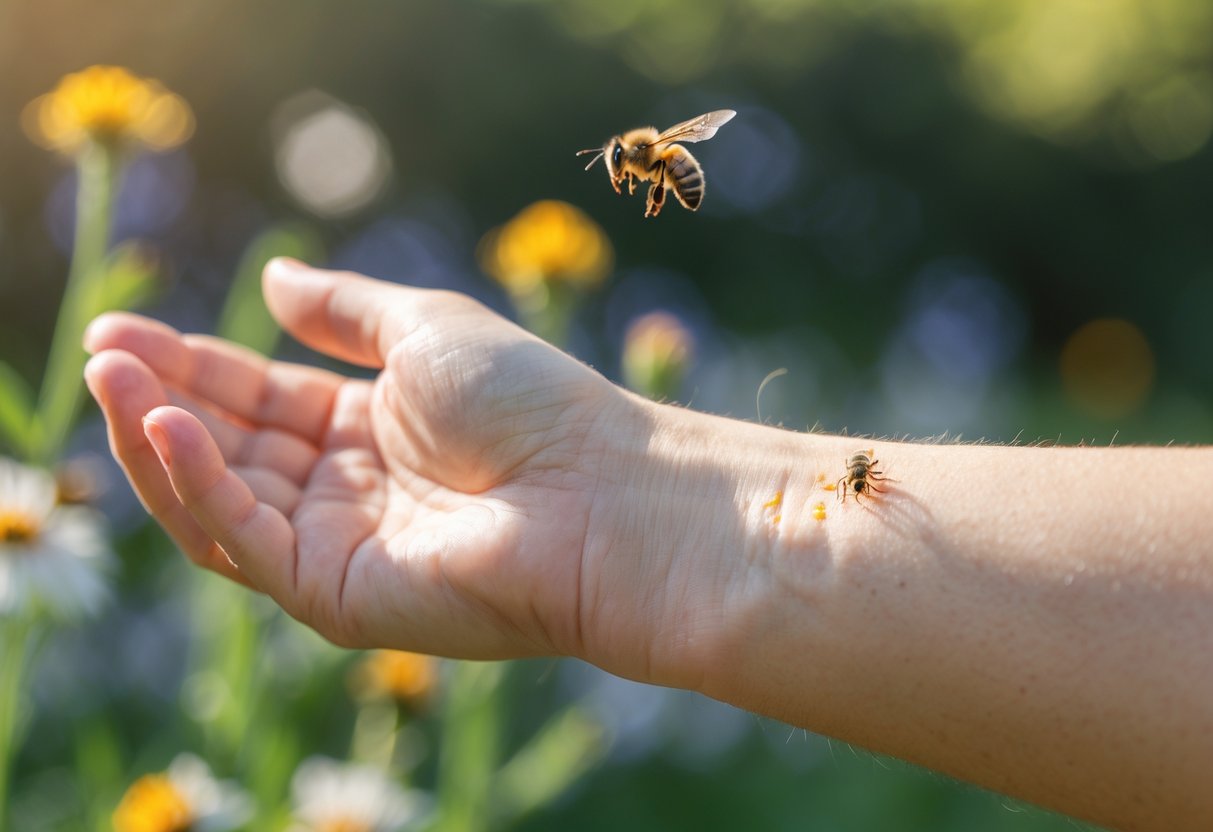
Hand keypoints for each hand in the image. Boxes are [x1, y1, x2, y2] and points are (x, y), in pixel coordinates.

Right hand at [84, 260, 642, 659]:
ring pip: (221, 503)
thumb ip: (346, 311)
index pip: (262, 400)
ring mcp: (340, 550)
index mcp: (373, 432)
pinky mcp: (336, 597)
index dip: (196, 365)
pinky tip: (168, 427)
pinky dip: (202, 487)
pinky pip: (248, 544)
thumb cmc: (532, 403)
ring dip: (160, 443)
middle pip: (233, 448)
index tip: (128, 332)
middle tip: (103, 349)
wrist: (600, 491)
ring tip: (115, 379)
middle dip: (164, 398)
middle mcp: (350, 494)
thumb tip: (273, 279)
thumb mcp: (427, 330)